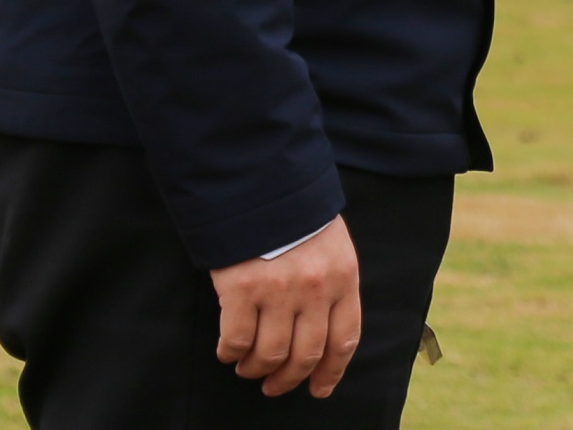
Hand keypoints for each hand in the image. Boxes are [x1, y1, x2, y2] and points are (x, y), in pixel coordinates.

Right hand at [212, 216, 361, 399]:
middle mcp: (315, 289)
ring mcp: (278, 291)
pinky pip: (236, 341)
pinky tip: (228, 351)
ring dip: (257, 369)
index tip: (318, 390)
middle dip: (289, 379)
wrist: (261, 182)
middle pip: (306, 355)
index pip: (344, 339)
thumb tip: (323, 333)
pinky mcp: (241, 290)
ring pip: (270, 355)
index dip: (331, 372)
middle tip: (274, 386)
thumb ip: (332, 285)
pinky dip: (230, 353)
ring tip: (248, 368)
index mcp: (343, 277)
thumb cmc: (297, 215)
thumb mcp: (332, 245)